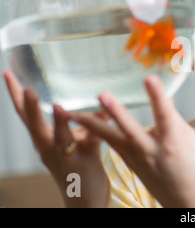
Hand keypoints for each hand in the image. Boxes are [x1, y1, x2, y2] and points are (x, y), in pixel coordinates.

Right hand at [2, 71, 110, 207]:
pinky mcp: (86, 163)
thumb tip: (103, 107)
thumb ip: (86, 124)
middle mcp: (49, 149)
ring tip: (60, 107)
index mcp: (43, 141)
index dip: (16, 96)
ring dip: (60, 123)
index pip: (25, 116)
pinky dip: (96, 129)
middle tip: (25, 88)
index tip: (8, 74)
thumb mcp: (77, 142)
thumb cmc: (78, 168)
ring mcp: (66, 157)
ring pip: (61, 139)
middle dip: (30, 108)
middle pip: (35, 127)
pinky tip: (104, 116)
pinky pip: (90, 143)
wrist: (85, 202)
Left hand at [72, 75, 194, 207]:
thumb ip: (174, 118)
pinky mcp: (130, 164)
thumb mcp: (190, 140)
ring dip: (92, 125)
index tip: (149, 78)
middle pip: (131, 129)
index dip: (157, 96)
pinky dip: (99, 133)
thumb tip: (164, 98)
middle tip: (102, 95)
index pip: (164, 114)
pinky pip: (113, 146)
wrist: (187, 200)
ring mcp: (137, 159)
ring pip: (111, 139)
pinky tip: (85, 123)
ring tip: (73, 114)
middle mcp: (152, 151)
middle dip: (116, 112)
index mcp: (173, 142)